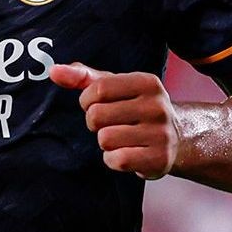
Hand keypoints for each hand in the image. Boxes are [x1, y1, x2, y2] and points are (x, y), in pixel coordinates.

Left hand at [49, 63, 178, 179]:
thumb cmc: (134, 106)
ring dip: (104, 141)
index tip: (93, 104)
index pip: (99, 89)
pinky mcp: (159, 160)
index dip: (87, 100)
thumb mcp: (113, 86)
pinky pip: (117, 160)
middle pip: (97, 115)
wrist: (178, 138)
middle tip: (110, 123)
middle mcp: (157, 107)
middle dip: (94, 122)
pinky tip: (125, 153)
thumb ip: (82, 76)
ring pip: (105, 139)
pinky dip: (113, 159)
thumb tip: (53, 71)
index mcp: (147, 82)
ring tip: (120, 137)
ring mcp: (161, 134)